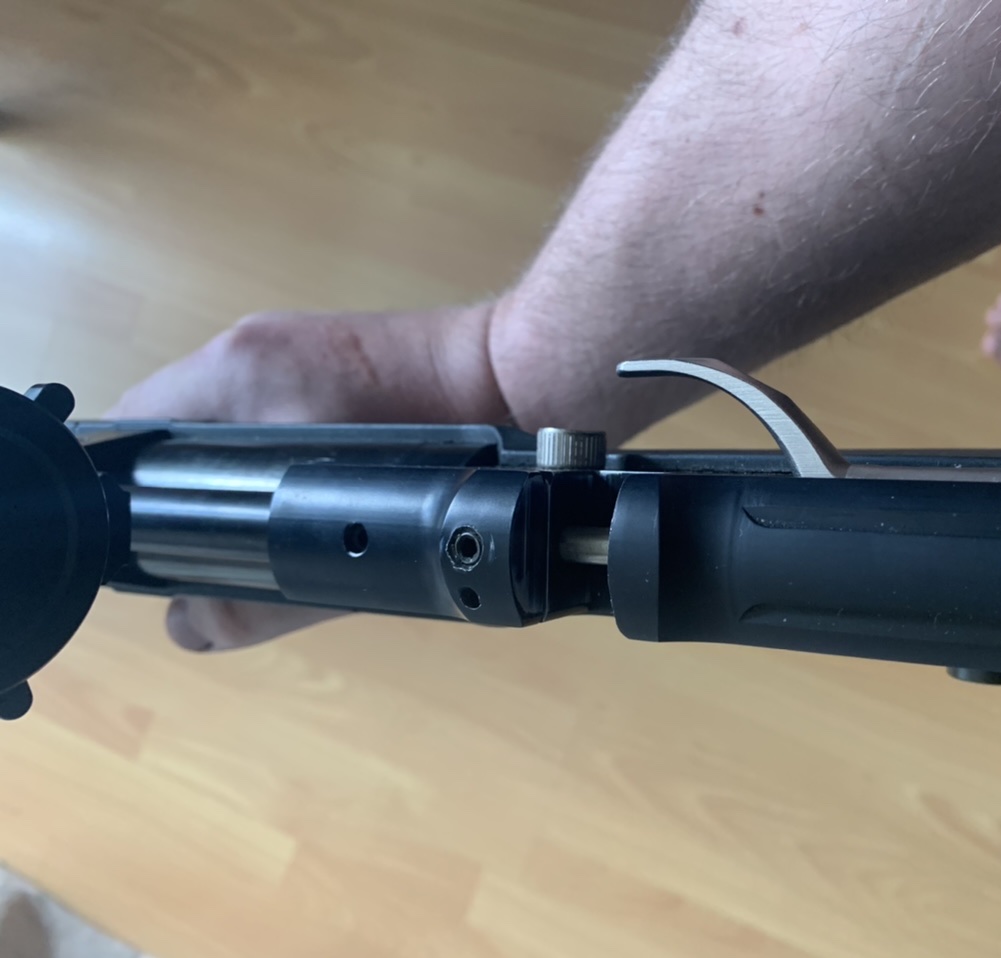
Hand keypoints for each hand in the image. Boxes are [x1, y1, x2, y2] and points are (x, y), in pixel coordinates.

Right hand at [109, 304, 507, 651]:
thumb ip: (269, 590)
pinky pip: (267, 407)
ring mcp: (291, 343)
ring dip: (226, 477)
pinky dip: (269, 454)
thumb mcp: (349, 529)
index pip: (131, 433)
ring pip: (221, 423)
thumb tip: (192, 627)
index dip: (126, 497)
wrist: (522, 385)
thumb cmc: (439, 450)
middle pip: (172, 432)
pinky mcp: (330, 353)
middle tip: (212, 549)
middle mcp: (250, 346)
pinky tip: (306, 493)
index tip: (150, 549)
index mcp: (236, 371)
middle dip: (179, 495)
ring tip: (260, 527)